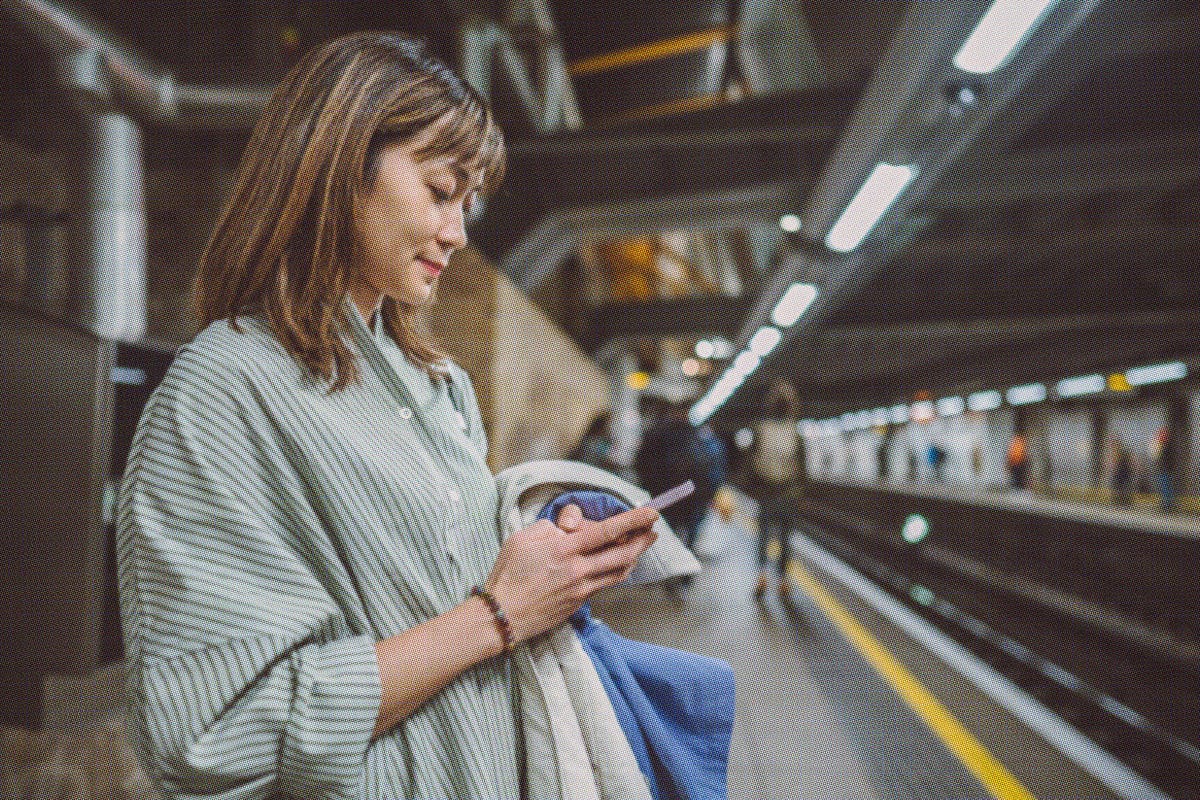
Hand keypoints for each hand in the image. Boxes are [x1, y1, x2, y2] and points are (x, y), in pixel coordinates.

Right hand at [484, 503, 657, 642]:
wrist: (502, 616)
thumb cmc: (508, 575)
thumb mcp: (522, 539)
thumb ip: (547, 528)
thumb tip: (566, 530)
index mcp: (564, 549)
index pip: (606, 531)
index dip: (632, 520)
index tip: (650, 513)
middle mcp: (578, 570)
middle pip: (623, 553)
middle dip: (643, 540)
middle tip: (653, 530)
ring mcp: (581, 589)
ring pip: (618, 571)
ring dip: (634, 557)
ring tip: (642, 545)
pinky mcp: (579, 602)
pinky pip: (604, 584)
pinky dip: (615, 571)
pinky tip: (618, 565)